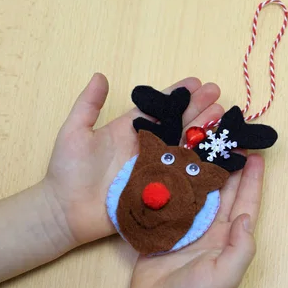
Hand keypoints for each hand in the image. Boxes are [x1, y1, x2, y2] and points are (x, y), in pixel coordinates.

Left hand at [45, 73, 223, 245]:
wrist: (65, 211)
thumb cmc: (67, 172)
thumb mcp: (75, 132)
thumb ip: (88, 105)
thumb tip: (99, 76)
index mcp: (131, 130)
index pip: (160, 108)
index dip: (178, 96)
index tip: (196, 83)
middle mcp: (147, 146)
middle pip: (179, 124)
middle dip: (199, 110)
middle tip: (218, 97)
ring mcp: (155, 168)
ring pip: (186, 146)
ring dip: (205, 133)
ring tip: (222, 119)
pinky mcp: (159, 189)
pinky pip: (183, 174)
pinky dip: (201, 164)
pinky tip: (218, 153)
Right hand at [125, 154, 264, 287]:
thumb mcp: (226, 275)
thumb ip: (241, 247)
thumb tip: (246, 217)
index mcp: (228, 237)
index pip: (245, 203)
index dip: (252, 179)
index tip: (256, 155)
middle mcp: (210, 228)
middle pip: (223, 190)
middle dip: (228, 165)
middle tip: (228, 140)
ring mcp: (187, 227)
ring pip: (198, 191)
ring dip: (201, 169)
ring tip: (203, 144)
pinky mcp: (164, 229)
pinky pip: (171, 201)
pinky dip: (173, 183)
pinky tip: (173, 164)